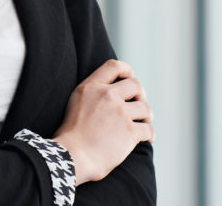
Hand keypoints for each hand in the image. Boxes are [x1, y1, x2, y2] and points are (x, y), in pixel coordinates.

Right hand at [52, 59, 154, 185]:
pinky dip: (150, 135)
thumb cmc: (71, 133)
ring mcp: (119, 113)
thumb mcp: (76, 101)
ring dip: (146, 116)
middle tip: (138, 105)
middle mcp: (106, 95)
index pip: (114, 66)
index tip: (129, 78)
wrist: (72, 155)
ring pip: (145, 108)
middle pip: (135, 84)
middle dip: (140, 95)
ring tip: (143, 123)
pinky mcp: (129, 132)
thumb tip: (112, 90)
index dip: (126, 70)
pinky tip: (146, 139)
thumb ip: (92, 92)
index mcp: (91, 86)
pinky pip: (148, 129)